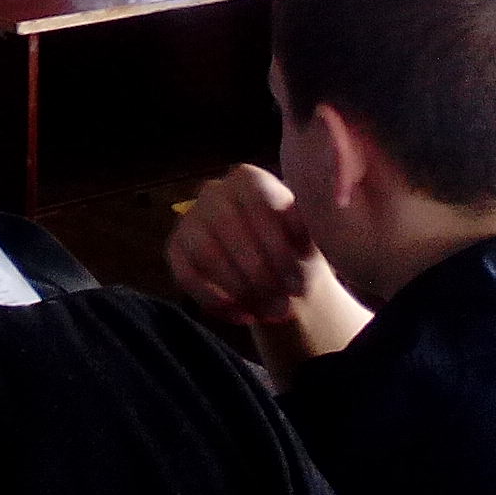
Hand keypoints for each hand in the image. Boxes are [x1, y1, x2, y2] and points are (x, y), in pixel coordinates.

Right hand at [169, 164, 327, 326]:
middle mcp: (213, 192)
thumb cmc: (297, 249)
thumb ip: (310, 224)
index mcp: (248, 179)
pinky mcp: (176, 250)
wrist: (281, 274)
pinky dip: (217, 301)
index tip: (298, 280)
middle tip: (285, 303)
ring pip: (207, 253)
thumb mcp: (311, 235)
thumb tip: (320, 214)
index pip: (256, 201)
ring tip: (270, 312)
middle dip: (259, 273)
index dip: (276, 244)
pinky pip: (186, 276)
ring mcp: (190, 220)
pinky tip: (245, 316)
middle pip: (229, 228)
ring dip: (240, 289)